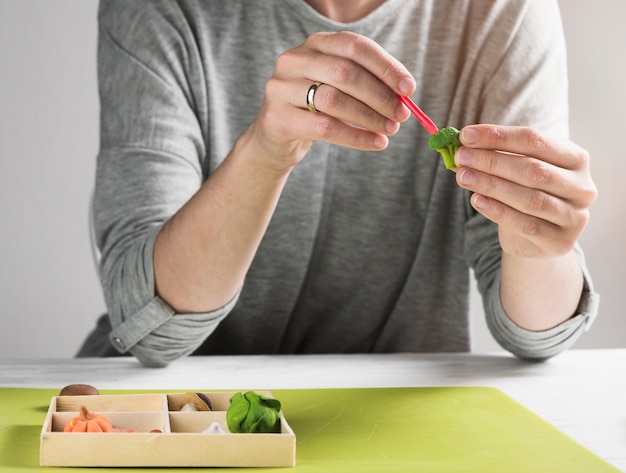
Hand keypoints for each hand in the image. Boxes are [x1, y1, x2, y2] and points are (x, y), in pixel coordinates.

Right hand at [247, 31, 414, 169]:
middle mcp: (294, 60)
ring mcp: (281, 88)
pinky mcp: (277, 119)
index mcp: (315, 44)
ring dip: (369, 117)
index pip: (354, 46)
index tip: (409, 88)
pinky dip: (355, 137)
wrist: (275, 138)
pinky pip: (324, 127)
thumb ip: (368, 85)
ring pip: (334, 100)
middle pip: (345, 72)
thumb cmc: (314, 110)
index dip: (385, 67)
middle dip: (380, 95)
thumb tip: (405, 96)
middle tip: (402, 115)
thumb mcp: (339, 89)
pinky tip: (375, 143)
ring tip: (390, 130)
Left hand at [454, 125, 596, 258]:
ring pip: (530, 198)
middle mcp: (581, 186)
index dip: (498, 136)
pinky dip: (498, 211)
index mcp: (575, 158)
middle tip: (461, 157)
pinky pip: (526, 225)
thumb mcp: (515, 172)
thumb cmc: (526, 195)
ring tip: (463, 177)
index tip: (466, 135)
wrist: (537, 240)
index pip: (535, 140)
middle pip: (533, 169)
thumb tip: (459, 145)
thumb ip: (494, 157)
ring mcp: (574, 216)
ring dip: (491, 185)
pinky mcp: (560, 241)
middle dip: (492, 161)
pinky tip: (476, 200)